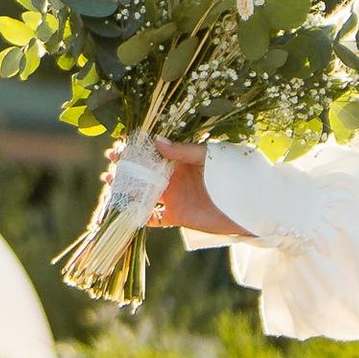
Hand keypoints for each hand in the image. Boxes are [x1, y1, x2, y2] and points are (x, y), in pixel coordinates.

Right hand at [106, 133, 245, 239]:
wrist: (248, 206)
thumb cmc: (231, 174)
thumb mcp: (207, 157)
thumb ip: (183, 150)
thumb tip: (156, 140)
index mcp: (180, 159)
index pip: (153, 150)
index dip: (135, 147)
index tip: (119, 142)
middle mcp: (174, 176)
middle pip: (143, 171)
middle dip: (125, 166)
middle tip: (110, 162)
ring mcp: (174, 196)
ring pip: (143, 192)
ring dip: (126, 188)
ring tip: (110, 182)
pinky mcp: (178, 216)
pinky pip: (154, 217)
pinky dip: (139, 215)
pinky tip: (124, 210)